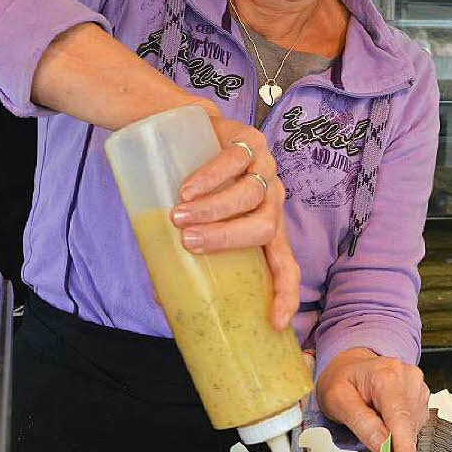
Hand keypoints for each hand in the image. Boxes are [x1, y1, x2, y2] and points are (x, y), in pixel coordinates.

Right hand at [169, 116, 299, 329]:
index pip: (287, 265)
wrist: (188, 131)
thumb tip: (164, 301)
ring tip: (178, 216)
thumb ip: (184, 257)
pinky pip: (235, 160)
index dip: (286, 293)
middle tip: (189, 243)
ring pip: (251, 193)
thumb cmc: (192, 191)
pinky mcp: (250, 140)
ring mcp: (265, 168)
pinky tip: (186, 188)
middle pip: (266, 227)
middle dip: (229, 239)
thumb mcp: (194, 224)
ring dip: (214, 209)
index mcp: (268, 230)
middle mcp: (273, 200)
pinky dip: (210, 177)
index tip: (274, 320)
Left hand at [315, 347, 429, 451]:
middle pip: (407, 434)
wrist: (352, 363)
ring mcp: (416, 393)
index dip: (406, 450)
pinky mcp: (417, 405)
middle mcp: (409, 382)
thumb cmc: (341, 378)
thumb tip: (382, 445)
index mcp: (387, 376)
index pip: (400, 417)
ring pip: (412, 439)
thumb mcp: (338, 397)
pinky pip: (410, 436)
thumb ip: (360, 419)